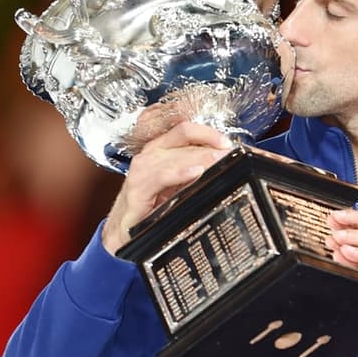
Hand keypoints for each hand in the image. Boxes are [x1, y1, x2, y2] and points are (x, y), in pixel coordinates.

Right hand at [101, 122, 233, 254]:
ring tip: (219, 160)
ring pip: (176, 154)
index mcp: (162, 147)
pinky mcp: (138, 187)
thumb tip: (224, 162)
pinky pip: (161, 175)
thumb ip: (197, 169)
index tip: (230, 143)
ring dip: (201, 156)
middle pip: (185, 137)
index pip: (187, 129)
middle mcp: (152, 152)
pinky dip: (179, 172)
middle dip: (211, 144)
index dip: (210, 133)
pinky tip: (195, 173)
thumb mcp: (178, 182)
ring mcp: (144, 168)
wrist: (126, 227)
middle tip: (231, 152)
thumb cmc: (152, 202)